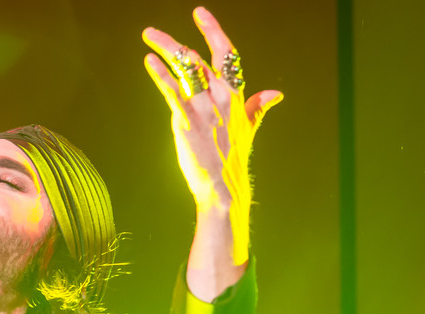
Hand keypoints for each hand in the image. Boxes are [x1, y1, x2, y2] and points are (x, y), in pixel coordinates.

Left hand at [143, 7, 280, 265]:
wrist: (223, 186)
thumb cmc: (233, 157)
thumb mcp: (249, 128)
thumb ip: (257, 106)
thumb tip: (276, 93)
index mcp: (236, 94)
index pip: (226, 53)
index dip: (213, 30)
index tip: (199, 13)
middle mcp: (220, 96)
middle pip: (197, 57)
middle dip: (173, 42)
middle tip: (151, 31)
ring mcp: (203, 107)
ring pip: (183, 69)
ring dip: (164, 50)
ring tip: (148, 37)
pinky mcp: (186, 121)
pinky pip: (171, 91)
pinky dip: (159, 74)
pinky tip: (149, 61)